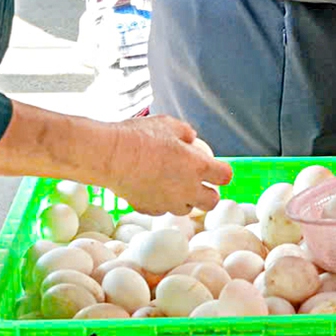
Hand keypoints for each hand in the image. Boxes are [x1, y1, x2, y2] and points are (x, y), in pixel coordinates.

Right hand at [103, 114, 233, 213]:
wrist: (110, 155)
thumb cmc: (139, 136)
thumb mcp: (167, 124)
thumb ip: (184, 133)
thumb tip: (190, 138)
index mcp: (197, 166)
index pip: (225, 176)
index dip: (221, 172)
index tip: (214, 168)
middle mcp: (187, 188)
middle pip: (211, 201)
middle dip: (208, 193)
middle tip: (197, 183)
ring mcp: (168, 202)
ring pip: (186, 209)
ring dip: (184, 199)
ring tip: (172, 185)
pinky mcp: (150, 209)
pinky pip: (162, 210)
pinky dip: (161, 202)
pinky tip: (151, 189)